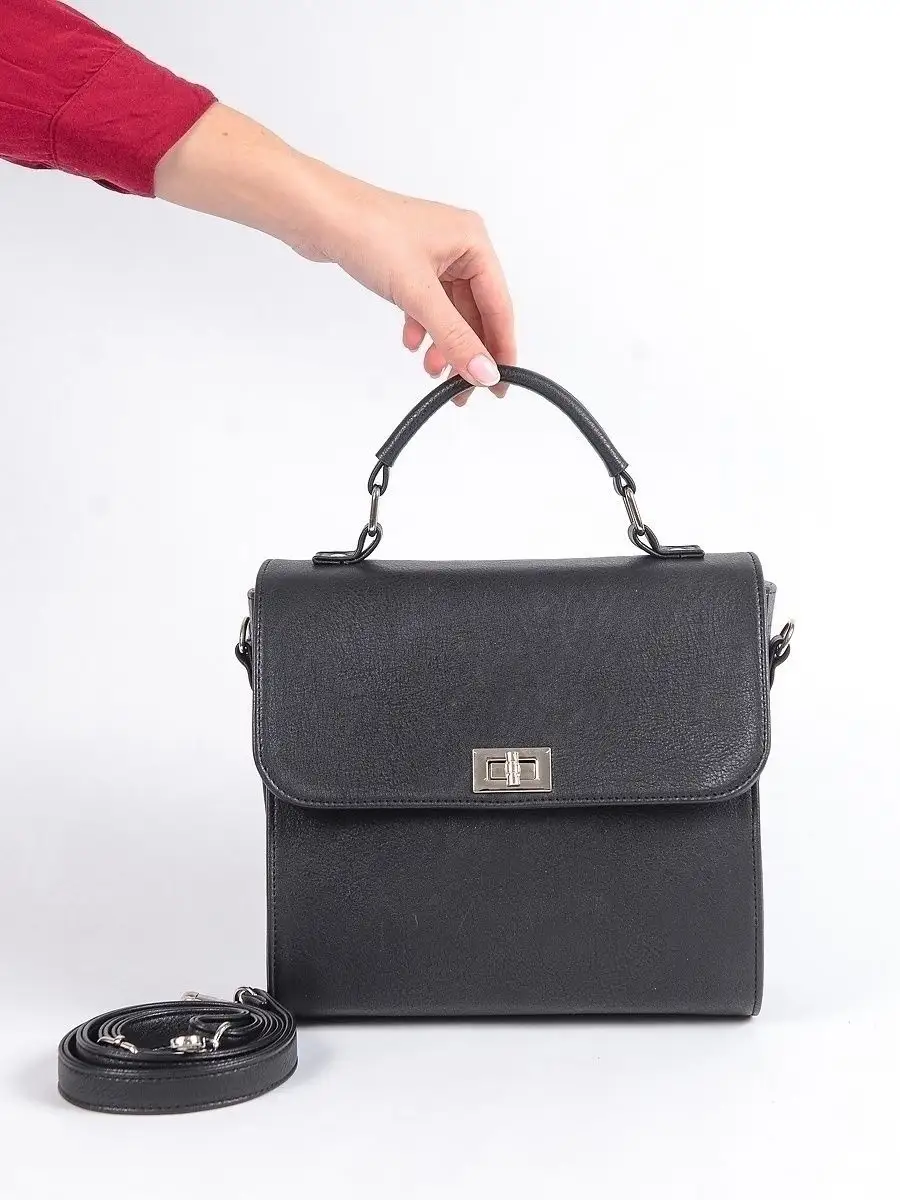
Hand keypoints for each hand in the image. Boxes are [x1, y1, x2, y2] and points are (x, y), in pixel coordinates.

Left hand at [155, 104, 515, 400]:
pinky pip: (426, 304)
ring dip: (443, 343)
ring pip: (449, 311)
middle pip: (475, 311)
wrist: (317, 214)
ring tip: (433, 371)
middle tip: (464, 390)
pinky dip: (422, 327)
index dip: (500, 348)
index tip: (500, 384)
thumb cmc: (368, 232)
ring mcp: (431, 254)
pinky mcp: (406, 264)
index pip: (498, 305)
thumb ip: (455, 338)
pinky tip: (411, 343)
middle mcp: (458, 245)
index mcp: (473, 241)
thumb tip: (483, 372)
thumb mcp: (419, 294)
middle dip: (467, 351)